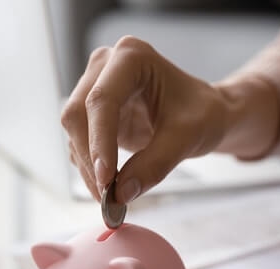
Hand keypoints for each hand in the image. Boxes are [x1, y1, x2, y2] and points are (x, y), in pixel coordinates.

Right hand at [61, 36, 230, 202]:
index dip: (100, 142)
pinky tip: (110, 188)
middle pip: (79, 115)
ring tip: (111, 200)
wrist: (204, 114)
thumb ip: (156, 164)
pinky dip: (91, 168)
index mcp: (132, 57)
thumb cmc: (202, 113)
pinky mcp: (93, 113)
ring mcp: (95, 87)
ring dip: (89, 168)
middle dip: (91, 160)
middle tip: (108, 198)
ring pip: (75, 132)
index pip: (103, 100)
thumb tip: (122, 194)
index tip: (106, 181)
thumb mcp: (188, 138)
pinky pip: (81, 142)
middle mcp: (106, 66)